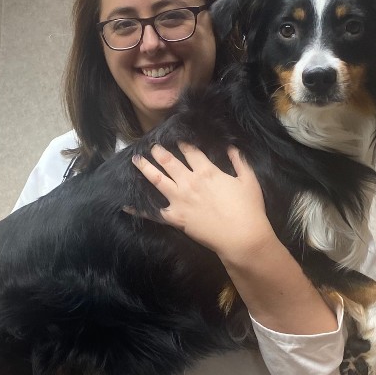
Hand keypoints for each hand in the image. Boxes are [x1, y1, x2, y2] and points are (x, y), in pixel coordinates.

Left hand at [131, 142, 274, 261]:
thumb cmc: (248, 209)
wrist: (241, 237)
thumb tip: (231, 146)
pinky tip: (127, 204)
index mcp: (207, 171)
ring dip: (146, 168)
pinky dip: (139, 209)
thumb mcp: (249, 180)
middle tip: (152, 146)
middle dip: (159, 152)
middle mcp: (189, 182)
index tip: (175, 138)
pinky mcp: (175, 218)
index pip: (190, 152)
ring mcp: (179, 200)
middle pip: (169, 162)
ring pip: (157, 180)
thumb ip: (240, 161)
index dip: (181, 143)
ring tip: (136, 160)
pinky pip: (154, 212)